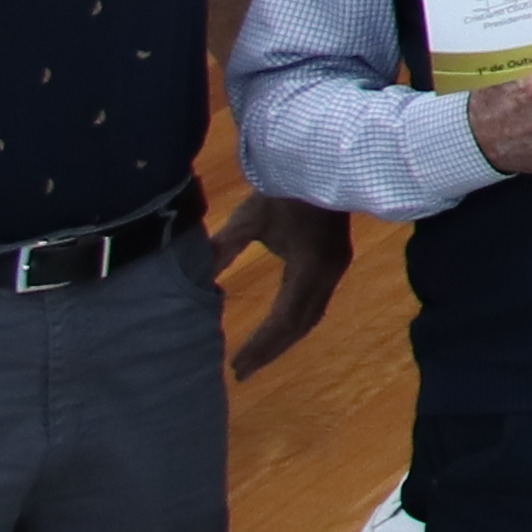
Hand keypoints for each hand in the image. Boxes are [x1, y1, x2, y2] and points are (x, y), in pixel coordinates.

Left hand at [211, 190, 348, 375]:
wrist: (324, 160)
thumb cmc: (285, 188)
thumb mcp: (250, 218)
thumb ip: (223, 249)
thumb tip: (196, 281)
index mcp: (310, 266)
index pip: (284, 318)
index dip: (261, 345)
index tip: (236, 366)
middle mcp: (328, 273)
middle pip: (301, 323)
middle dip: (272, 349)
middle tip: (241, 371)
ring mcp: (336, 267)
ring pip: (311, 315)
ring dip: (285, 339)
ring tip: (256, 357)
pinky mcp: (334, 260)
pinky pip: (315, 302)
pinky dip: (295, 322)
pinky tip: (278, 328)